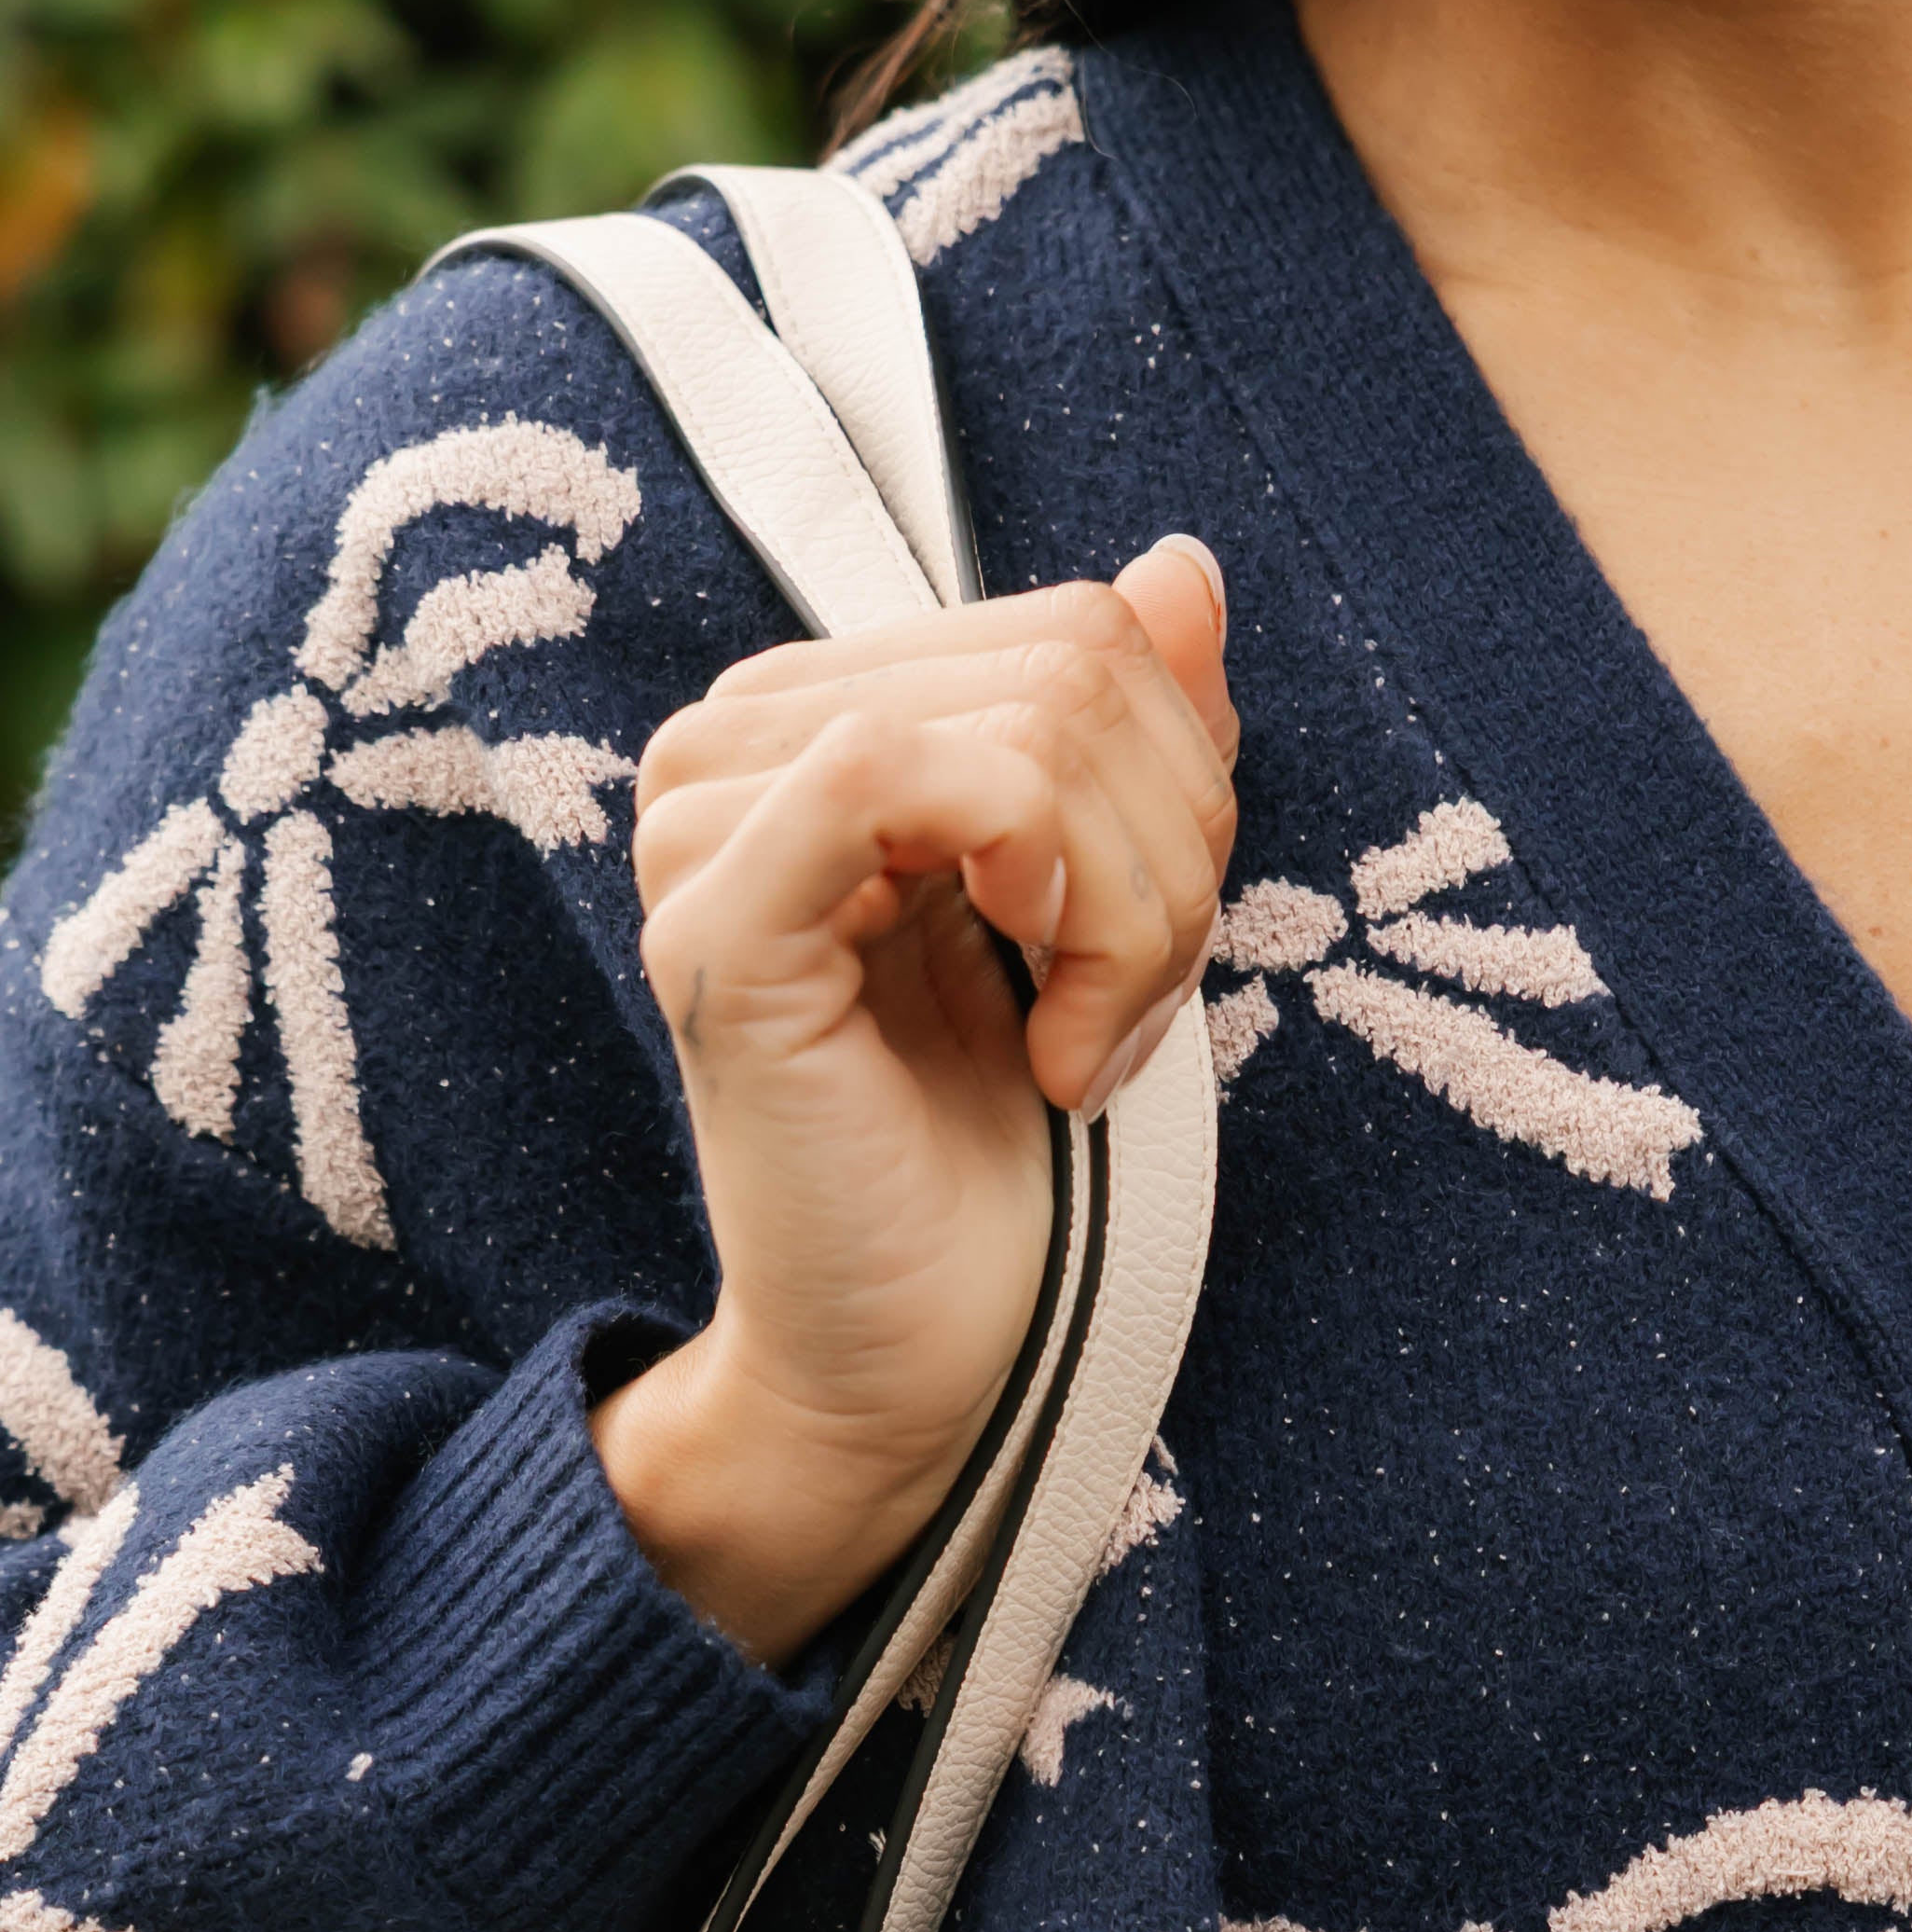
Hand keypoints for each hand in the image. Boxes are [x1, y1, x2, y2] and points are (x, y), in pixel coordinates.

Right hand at [597, 537, 1236, 1664]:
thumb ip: (1133, 737)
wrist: (921, 1361)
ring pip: (1028, 731)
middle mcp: (743, 745)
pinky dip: (1055, 923)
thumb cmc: (1001, 1159)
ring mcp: (710, 824)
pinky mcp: (719, 917)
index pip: (1075, 633)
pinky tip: (1052, 1051)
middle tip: (1127, 1018)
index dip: (1181, 786)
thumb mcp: (1115, 916)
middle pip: (1071, 666)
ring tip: (1086, 1050)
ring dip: (1132, 921)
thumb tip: (1179, 571)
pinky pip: (908, 779)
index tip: (1154, 954)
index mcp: (828, 723)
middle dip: (1169, 861)